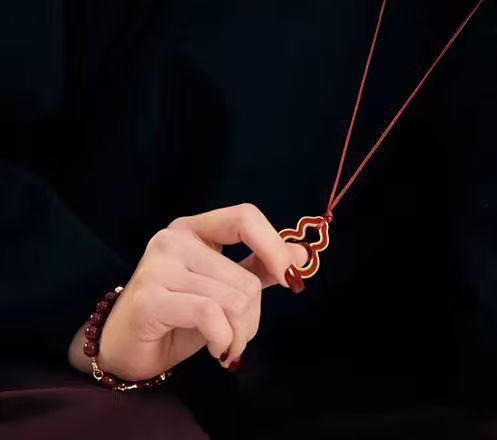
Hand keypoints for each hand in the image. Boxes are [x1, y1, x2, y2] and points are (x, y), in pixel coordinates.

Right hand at [69, 203, 308, 381]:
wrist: (125, 350)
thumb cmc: (177, 316)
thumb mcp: (223, 288)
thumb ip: (258, 268)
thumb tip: (301, 255)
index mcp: (194, 228)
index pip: (245, 216)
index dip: (273, 245)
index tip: (288, 277)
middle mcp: (173, 239)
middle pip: (244, 275)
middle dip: (253, 315)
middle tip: (241, 335)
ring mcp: (158, 266)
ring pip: (231, 298)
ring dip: (239, 333)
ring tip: (228, 345)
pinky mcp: (149, 298)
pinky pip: (210, 315)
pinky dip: (223, 338)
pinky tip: (218, 349)